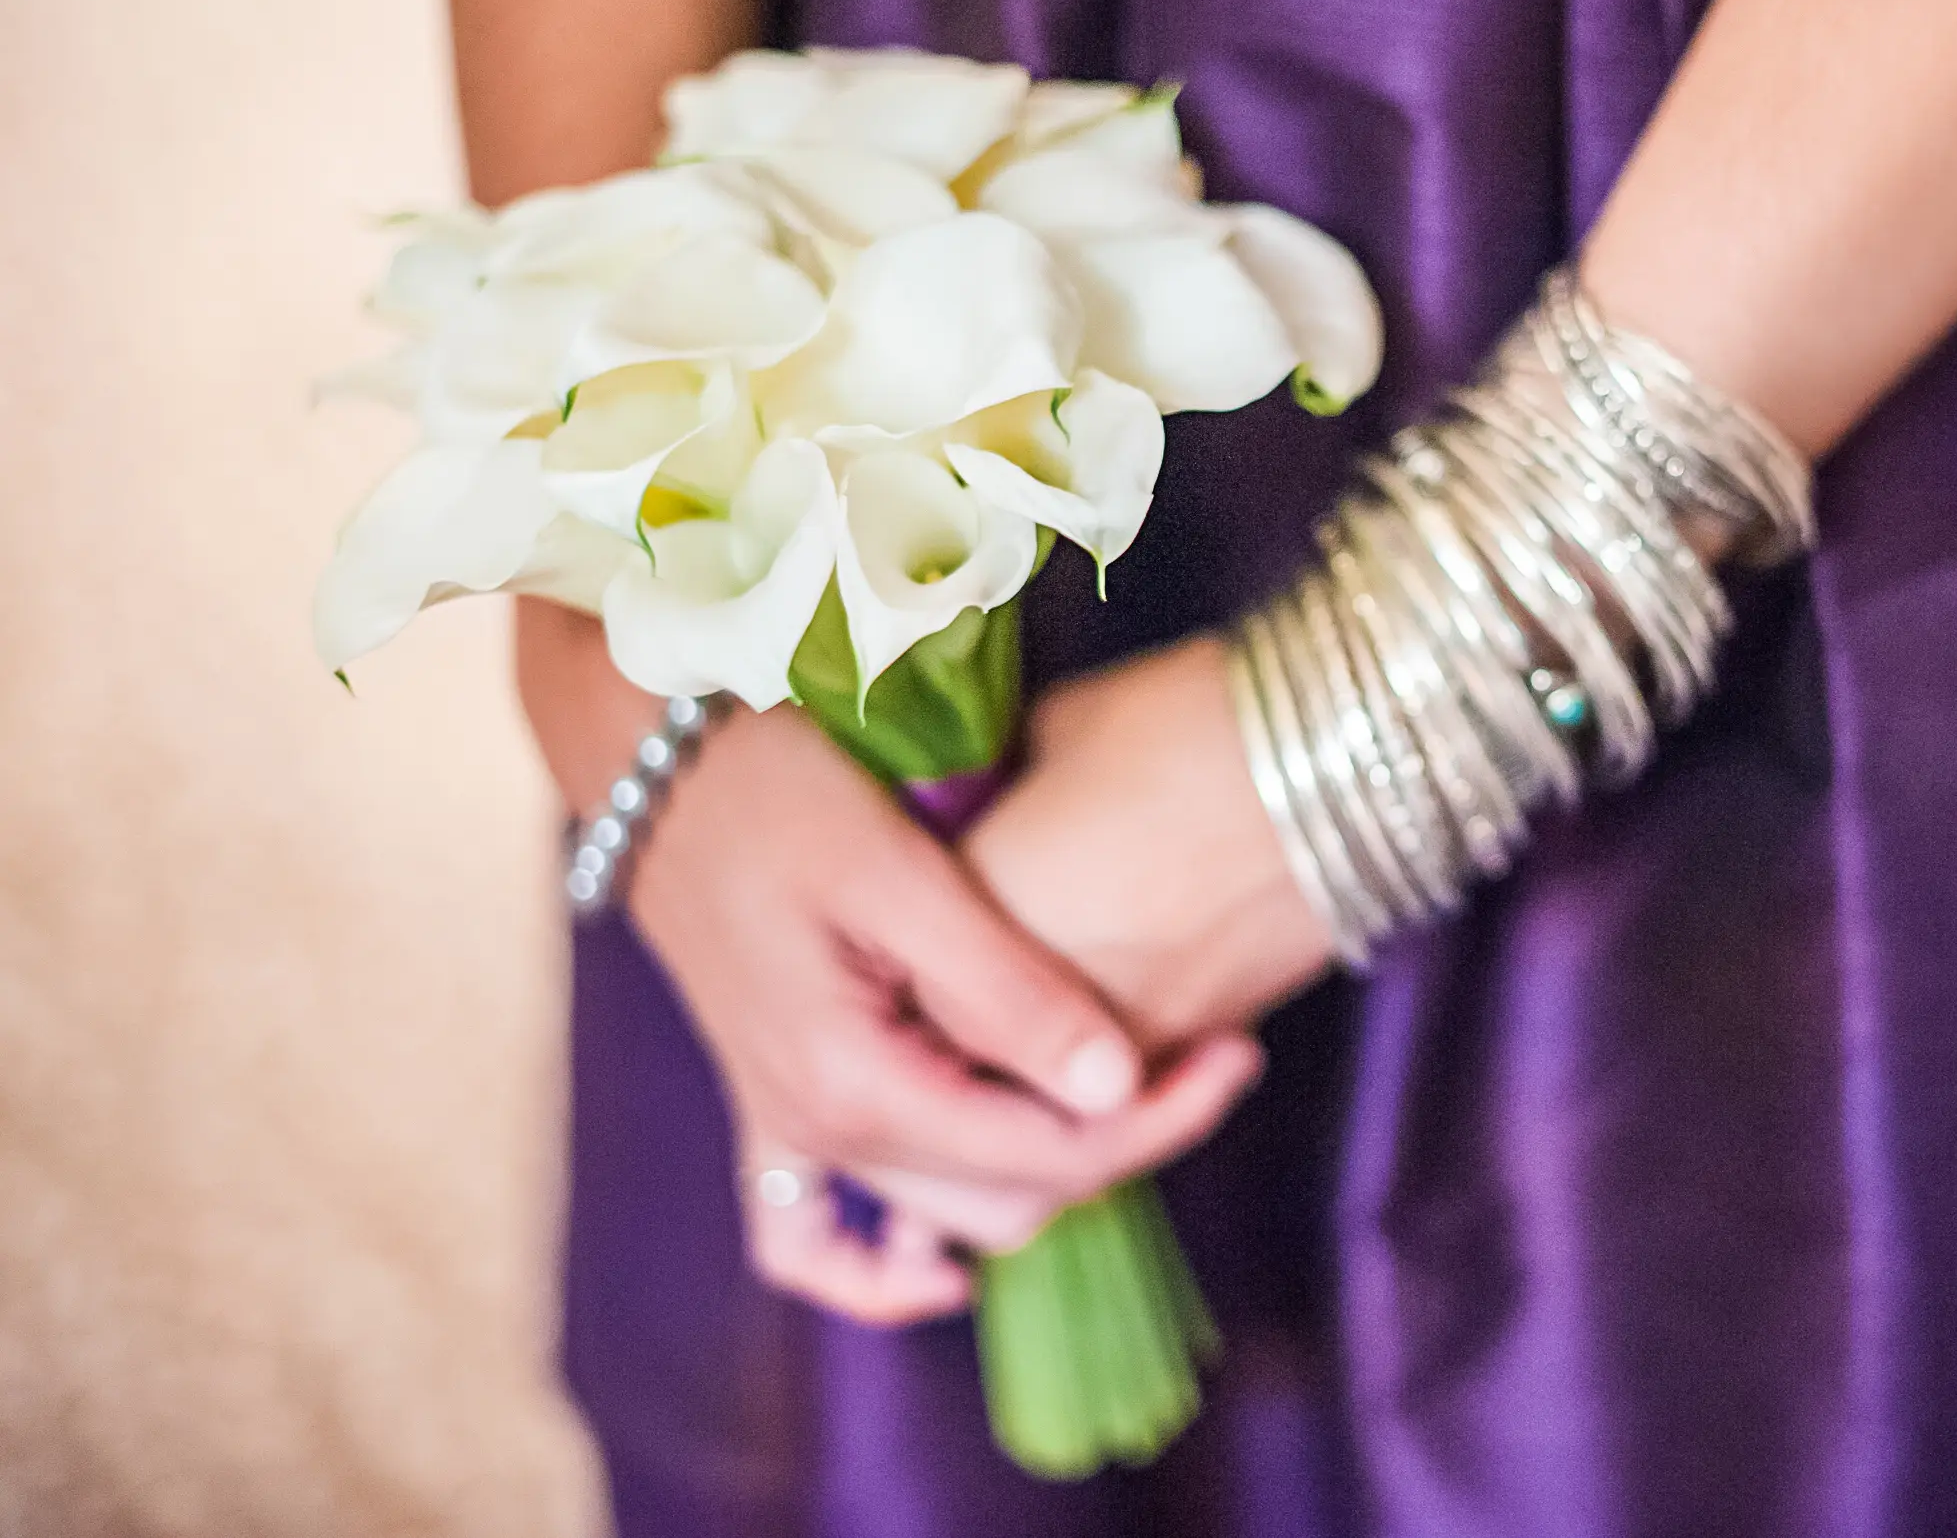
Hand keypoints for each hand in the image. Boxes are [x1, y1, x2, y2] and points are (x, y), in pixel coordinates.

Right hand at [520, 605, 1261, 1325]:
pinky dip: (879, 1266)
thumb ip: (1005, 990)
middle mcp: (819, 1130)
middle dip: (1123, 1142)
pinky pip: (811, 1238)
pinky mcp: (775, 1100)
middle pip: (1012, 1197)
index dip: (1162, 1119)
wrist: (651, 753)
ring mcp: (790, 1126)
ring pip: (946, 1212)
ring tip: (1130, 1090)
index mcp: (856, 1084)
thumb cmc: (774, 789)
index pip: (1048, 1155)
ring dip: (1042, 1175)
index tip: (1240, 1053)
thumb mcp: (899, 875)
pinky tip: (940, 1262)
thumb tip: (1114, 1089)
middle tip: (1203, 1052)